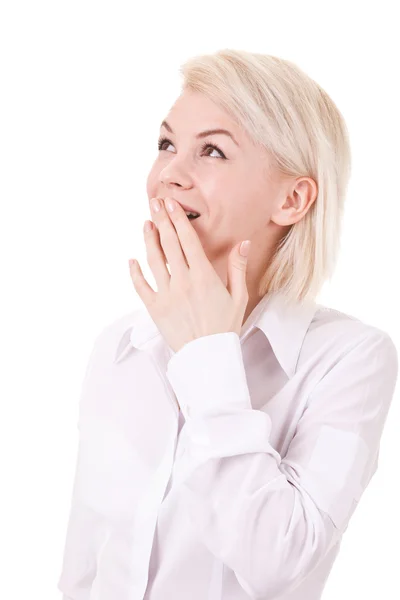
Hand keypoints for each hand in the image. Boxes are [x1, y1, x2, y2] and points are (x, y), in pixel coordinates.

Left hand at [128, 197, 250, 353]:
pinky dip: (134, 273)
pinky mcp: (155, 309)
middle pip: (168, 244)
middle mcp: (182, 281)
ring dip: (148, 240)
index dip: (178, 219)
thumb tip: (243, 242)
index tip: (171, 204)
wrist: (208, 357)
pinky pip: (141, 287)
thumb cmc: (225, 327)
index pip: (187, 240)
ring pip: (153, 261)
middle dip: (161, 220)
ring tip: (146, 223)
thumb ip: (238, 268)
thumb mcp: (238, 297)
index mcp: (203, 276)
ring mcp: (166, 295)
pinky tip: (132, 260)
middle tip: (155, 203)